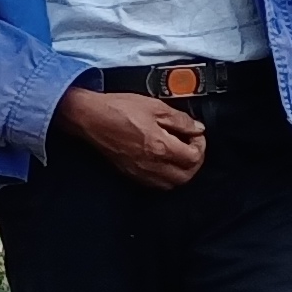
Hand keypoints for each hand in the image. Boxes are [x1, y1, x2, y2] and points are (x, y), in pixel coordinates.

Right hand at [53, 85, 205, 189]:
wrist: (91, 118)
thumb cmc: (118, 109)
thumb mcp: (155, 106)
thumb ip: (181, 120)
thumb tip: (197, 128)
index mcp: (160, 147)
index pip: (194, 157)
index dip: (200, 145)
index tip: (195, 134)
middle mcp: (152, 164)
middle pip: (186, 177)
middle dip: (194, 162)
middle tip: (192, 146)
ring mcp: (140, 172)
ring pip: (172, 184)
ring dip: (181, 172)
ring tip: (179, 155)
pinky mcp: (130, 173)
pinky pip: (155, 184)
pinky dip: (165, 177)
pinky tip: (163, 162)